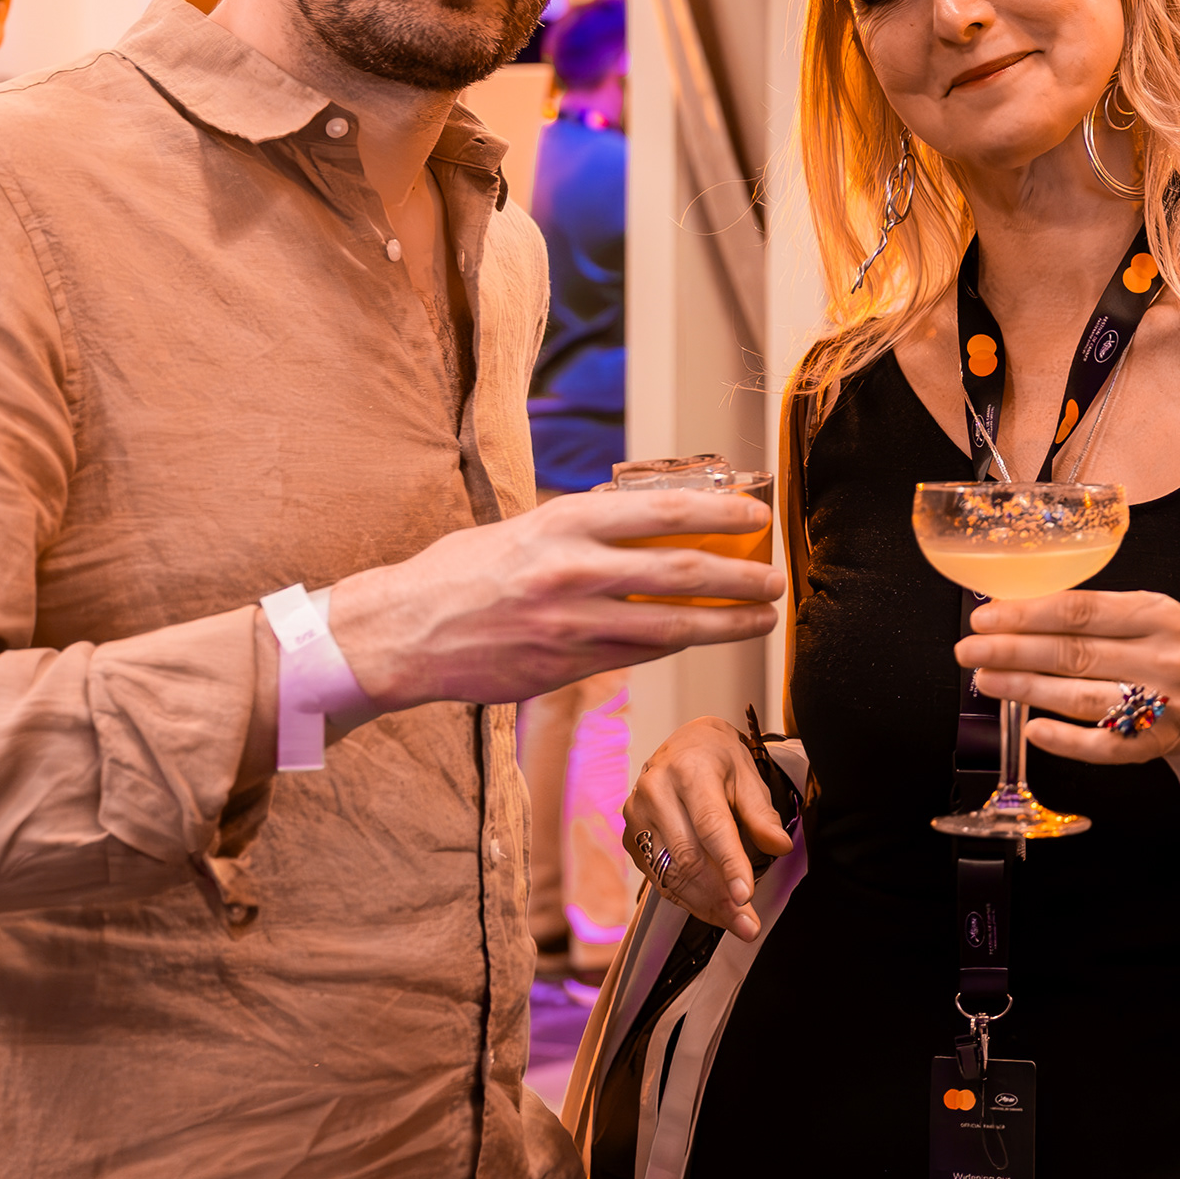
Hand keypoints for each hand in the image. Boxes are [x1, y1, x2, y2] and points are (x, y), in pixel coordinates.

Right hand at [323, 487, 779, 713]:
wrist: (402, 632)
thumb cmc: (461, 571)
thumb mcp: (524, 527)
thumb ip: (584, 527)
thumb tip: (649, 519)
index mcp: (564, 522)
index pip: (663, 511)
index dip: (720, 513)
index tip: (757, 514)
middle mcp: (574, 570)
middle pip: (682, 572)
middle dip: (741, 577)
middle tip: (777, 581)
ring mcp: (571, 624)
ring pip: (670, 625)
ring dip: (725, 624)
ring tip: (761, 620)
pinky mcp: (565, 667)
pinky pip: (637, 656)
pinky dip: (674, 646)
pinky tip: (700, 640)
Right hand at [624, 715, 797, 940]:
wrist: (682, 747)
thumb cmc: (719, 761)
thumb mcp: (748, 776)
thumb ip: (761, 814)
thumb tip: (780, 846)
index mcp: (689, 771)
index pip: (710, 825)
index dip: (729, 863)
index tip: (745, 896)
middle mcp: (655, 792)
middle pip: (688, 857)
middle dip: (719, 897)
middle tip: (748, 924)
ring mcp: (636, 817)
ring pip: (671, 875)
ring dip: (704, 905)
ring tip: (737, 924)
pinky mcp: (630, 839)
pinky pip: (659, 879)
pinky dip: (687, 898)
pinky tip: (712, 908)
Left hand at [956, 589, 1179, 771]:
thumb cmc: (1165, 652)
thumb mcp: (1144, 616)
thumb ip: (1091, 613)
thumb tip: (1015, 610)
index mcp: (1156, 614)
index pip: (1081, 611)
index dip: (1027, 615)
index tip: (986, 617)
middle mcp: (1163, 657)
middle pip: (1074, 653)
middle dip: (1013, 651)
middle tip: (970, 650)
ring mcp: (1161, 705)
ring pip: (1081, 698)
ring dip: (1026, 690)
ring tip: (987, 681)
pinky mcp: (1154, 745)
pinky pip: (1102, 747)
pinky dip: (1064, 739)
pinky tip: (1031, 728)